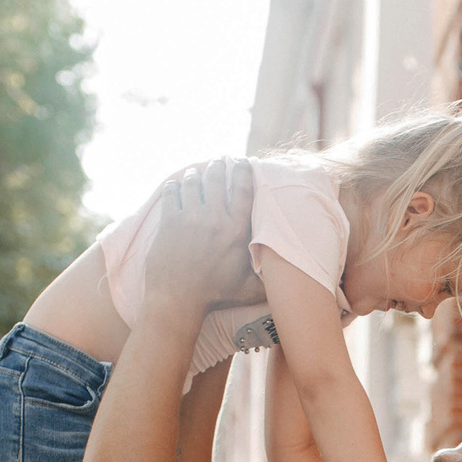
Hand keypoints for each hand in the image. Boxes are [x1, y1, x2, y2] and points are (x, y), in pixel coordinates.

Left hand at [145, 160, 262, 311]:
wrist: (177, 300)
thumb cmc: (214, 296)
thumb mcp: (248, 290)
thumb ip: (269, 283)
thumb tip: (292, 283)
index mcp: (236, 231)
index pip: (243, 189)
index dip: (244, 170)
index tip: (243, 162)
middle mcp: (214, 219)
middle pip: (217, 178)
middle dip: (218, 165)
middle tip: (219, 162)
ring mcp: (190, 218)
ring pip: (194, 182)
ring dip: (196, 174)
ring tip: (197, 172)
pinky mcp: (169, 222)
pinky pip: (172, 192)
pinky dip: (175, 185)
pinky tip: (177, 185)